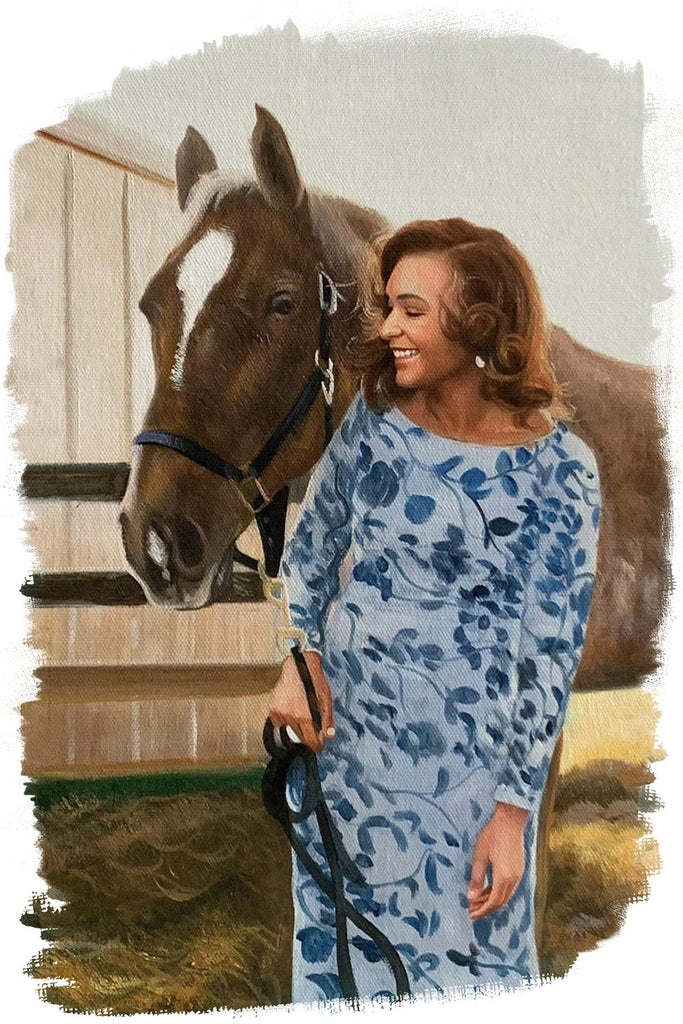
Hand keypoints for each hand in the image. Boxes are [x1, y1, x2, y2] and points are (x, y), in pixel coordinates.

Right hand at [267, 651, 335, 752]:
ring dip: (295, 725)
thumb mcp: (326, 700)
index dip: (316, 745)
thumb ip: (327, 720)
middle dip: (307, 734)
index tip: (318, 746)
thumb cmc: (314, 682)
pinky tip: (291, 708)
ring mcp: (280, 713)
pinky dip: (285, 719)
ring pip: (289, 729)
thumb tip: (329, 736)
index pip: (310, 741)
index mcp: (306, 717)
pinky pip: (279, 722)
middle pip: (299, 737)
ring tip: (301, 711)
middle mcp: (291, 717)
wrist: (298, 667)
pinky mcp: (272, 708)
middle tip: (311, 725)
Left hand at [468, 802, 529, 919]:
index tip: (471, 915)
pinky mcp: (519, 869)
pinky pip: (509, 888)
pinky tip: (488, 889)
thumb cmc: (492, 836)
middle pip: (500, 902)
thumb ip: (476, 878)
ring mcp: (518, 874)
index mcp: (503, 877)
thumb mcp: (480, 856)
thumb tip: (471, 897)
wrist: (510, 821)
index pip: (492, 902)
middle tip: (471, 910)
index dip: (481, 911)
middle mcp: (514, 879)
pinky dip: (498, 892)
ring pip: (505, 896)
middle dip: (485, 908)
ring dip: (492, 901)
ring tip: (477, 901)